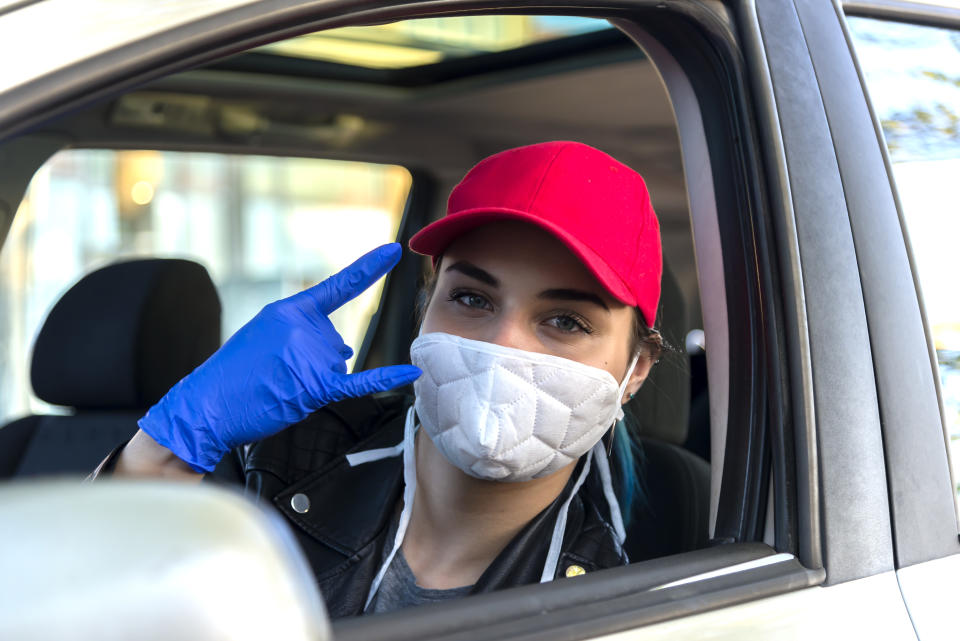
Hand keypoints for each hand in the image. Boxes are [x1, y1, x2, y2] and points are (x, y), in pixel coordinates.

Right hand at [138, 243, 420, 472]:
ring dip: (314, 381)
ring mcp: (308, 356)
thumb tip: (347, 352)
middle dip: (313, 364)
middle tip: (275, 374)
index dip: (368, 268)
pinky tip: (411, 373)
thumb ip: (306, 336)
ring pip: (337, 367)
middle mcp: (302, 328)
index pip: (337, 286)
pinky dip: (386, 378)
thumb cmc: (233, 375)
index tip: (393, 251)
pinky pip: (359, 382)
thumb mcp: (263, 338)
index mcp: (288, 310)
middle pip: (335, 344)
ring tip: (277, 386)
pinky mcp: (313, 386)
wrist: (205, 406)